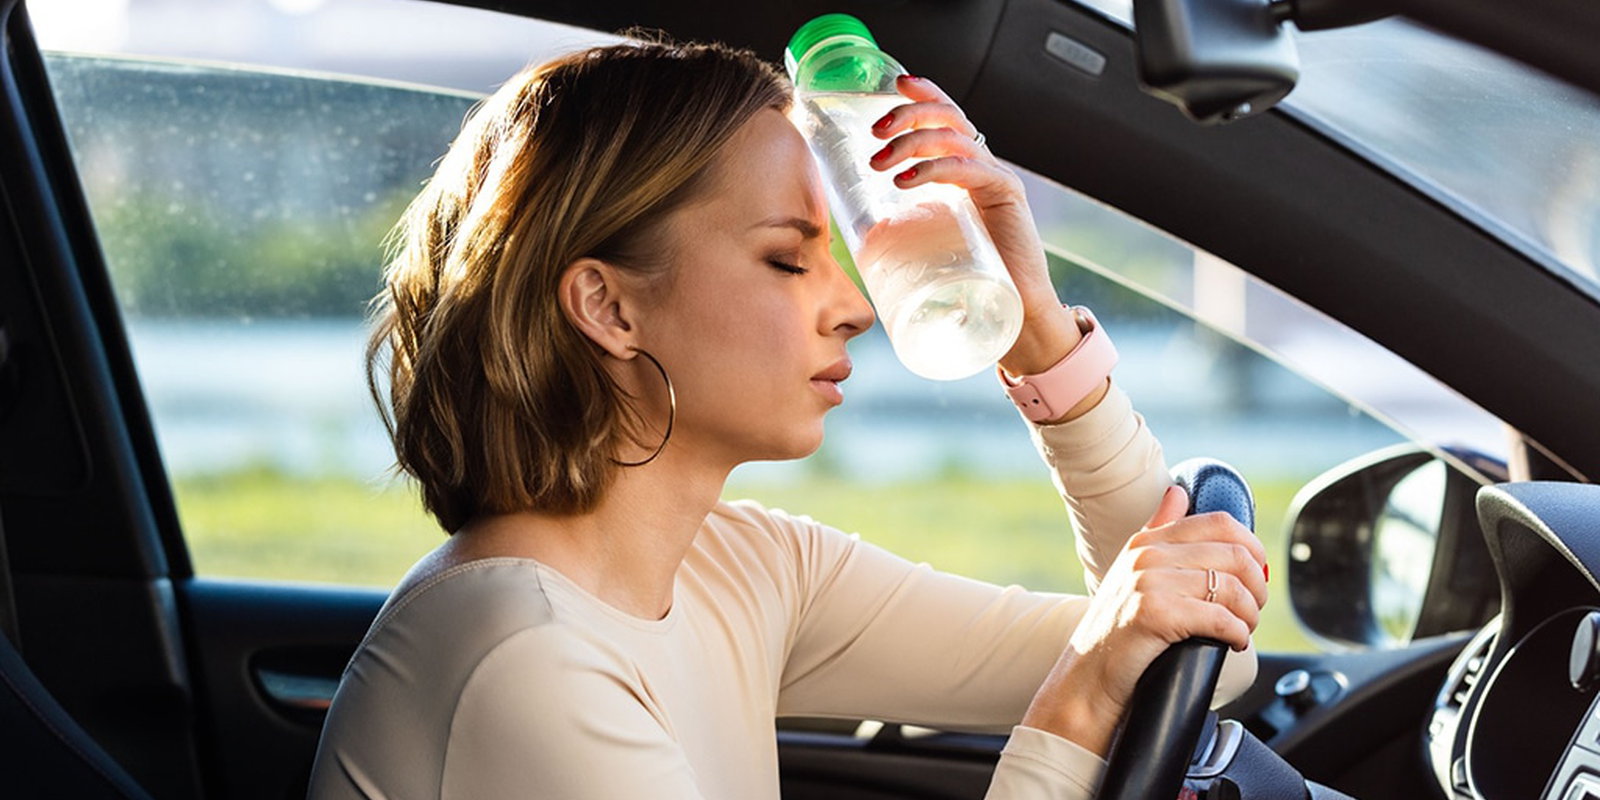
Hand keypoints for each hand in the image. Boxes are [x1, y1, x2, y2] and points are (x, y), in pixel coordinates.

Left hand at [868, 76, 1082, 379]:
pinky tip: (906, 179)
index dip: (923, 95)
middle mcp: (984, 167)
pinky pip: (970, 169)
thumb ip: (903, 229)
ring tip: (880, 162)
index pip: (947, 118)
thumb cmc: (968, 284)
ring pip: (954, 138)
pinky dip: (935, 168)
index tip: (893, 85)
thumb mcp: (928, 244)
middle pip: (948, 118)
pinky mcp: (1007, 198)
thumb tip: (854, 234)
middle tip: (875, 131)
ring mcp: (998, 180)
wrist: (1015, 317)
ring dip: (911, 142)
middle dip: (909, 115)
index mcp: (966, 170)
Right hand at [1020, 485, 1268, 755]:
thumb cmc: (1115, 631)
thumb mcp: (1131, 571)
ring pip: (1232, 588)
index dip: (1253, 549)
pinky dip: (1237, 633)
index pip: (1220, 524)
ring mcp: (1149, 582)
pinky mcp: (1155, 613)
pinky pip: (1220, 618)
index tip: (1256, 576)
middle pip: (1235, 555)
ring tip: (1243, 629)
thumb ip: (1158, 530)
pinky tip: (1234, 643)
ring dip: (1250, 614)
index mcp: (1147, 541)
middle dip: (1257, 586)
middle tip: (1254, 609)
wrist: (1086, 677)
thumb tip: (1178, 492)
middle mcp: (1147, 555)